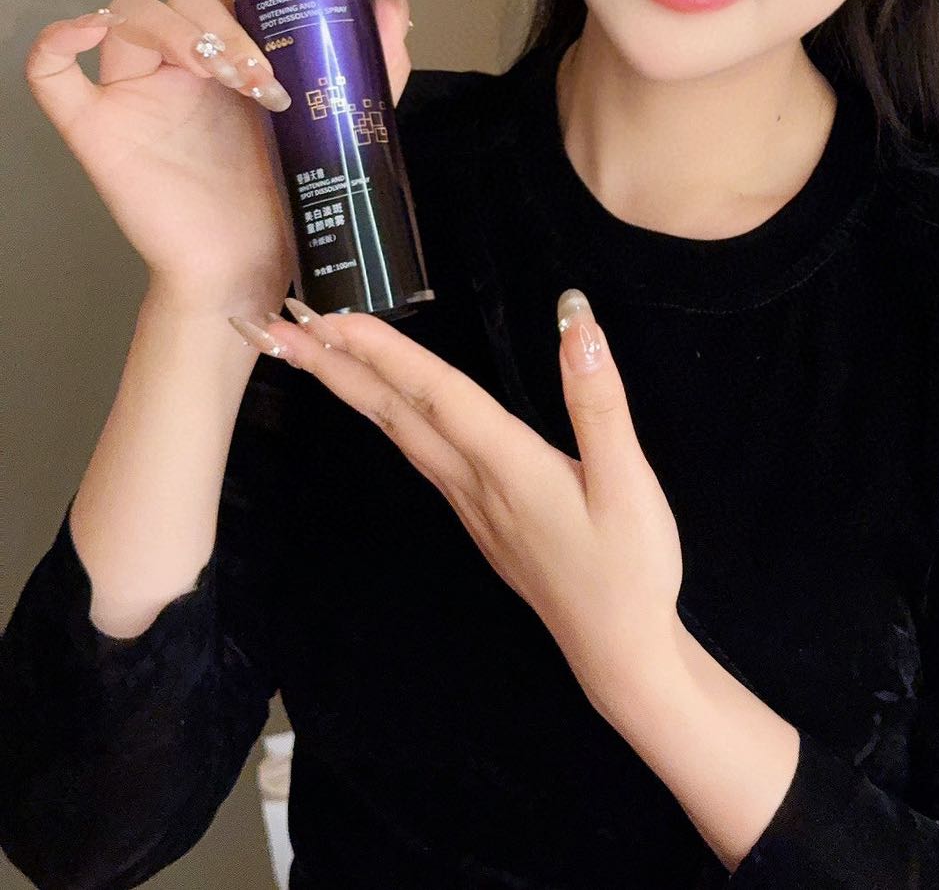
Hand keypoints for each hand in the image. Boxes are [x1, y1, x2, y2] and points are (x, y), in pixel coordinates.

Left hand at [231, 288, 685, 708]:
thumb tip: (576, 320)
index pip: (435, 394)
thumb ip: (597, 399)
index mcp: (507, 466)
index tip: (331, 315)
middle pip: (394, 413)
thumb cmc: (628, 568)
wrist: (619, 653)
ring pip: (399, 433)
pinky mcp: (479, 516)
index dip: (383, 351)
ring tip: (313, 352)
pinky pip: (418, 452)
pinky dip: (387, 416)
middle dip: (334, 365)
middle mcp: (473, 482)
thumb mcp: (628, 481)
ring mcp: (470, 504)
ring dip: (351, 387)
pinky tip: (381, 405)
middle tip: (279, 325)